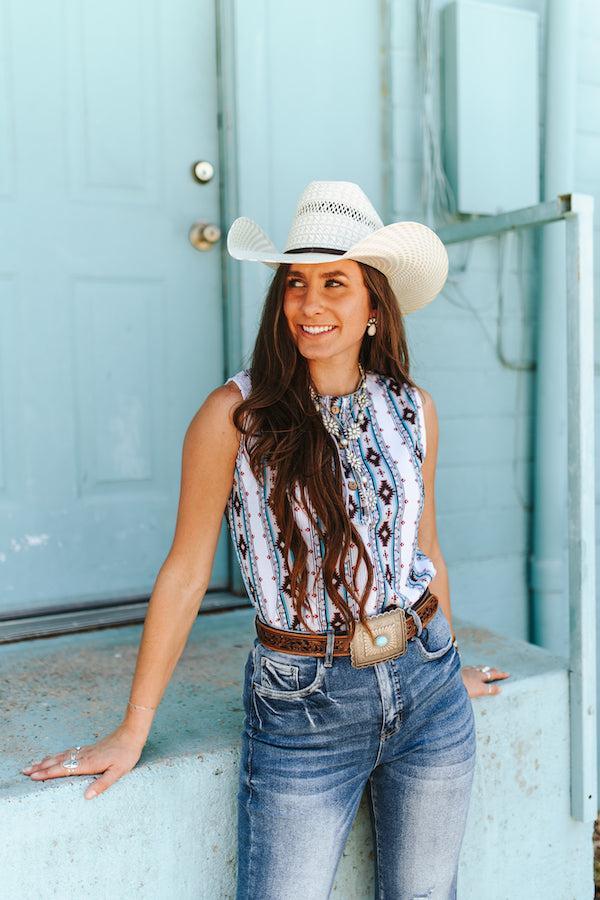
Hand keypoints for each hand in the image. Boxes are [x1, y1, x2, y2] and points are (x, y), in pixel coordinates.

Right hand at [21, 724, 144, 799]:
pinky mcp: (89, 748)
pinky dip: (56, 756)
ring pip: (61, 756)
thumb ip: (103, 784)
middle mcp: (84, 756)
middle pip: (58, 762)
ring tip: (33, 765)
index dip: (48, 773)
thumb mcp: (119, 772)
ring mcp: (85, 751)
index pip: (64, 769)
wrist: (132, 733)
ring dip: (46, 761)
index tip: (33, 776)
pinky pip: (68, 752)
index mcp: (89, 763)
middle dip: (41, 767)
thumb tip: (87, 796)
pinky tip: (53, 757)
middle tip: (24, 771)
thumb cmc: (127, 754)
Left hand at [461, 664, 509, 697]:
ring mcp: (464, 671)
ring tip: (484, 668)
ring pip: (475, 668)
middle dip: (492, 670)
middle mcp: (473, 672)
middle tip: (497, 669)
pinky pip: (467, 669)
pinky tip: (468, 670)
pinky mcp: (457, 673)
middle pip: (484, 670)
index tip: (508, 674)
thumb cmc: (463, 688)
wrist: (447, 682)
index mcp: (479, 676)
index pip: (493, 675)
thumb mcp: (479, 690)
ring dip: (481, 668)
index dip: (500, 675)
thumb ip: (490, 689)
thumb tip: (500, 689)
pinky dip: (471, 669)